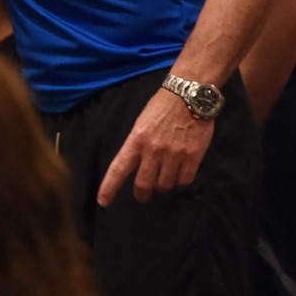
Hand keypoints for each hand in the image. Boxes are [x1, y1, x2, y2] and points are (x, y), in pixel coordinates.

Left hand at [98, 84, 217, 205]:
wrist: (189, 94)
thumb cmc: (162, 106)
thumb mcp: (142, 123)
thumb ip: (138, 145)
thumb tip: (139, 167)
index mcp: (136, 140)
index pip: (119, 168)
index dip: (110, 187)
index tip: (103, 201)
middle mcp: (153, 150)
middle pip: (144, 185)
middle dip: (142, 194)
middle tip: (144, 194)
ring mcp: (174, 154)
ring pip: (165, 185)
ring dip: (163, 185)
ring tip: (165, 176)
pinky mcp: (192, 155)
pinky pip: (184, 180)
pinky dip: (181, 180)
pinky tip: (180, 172)